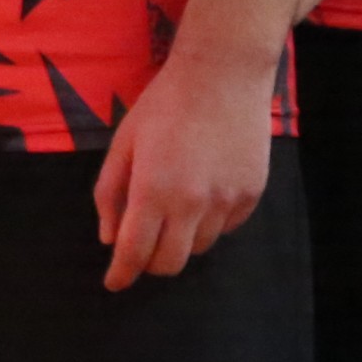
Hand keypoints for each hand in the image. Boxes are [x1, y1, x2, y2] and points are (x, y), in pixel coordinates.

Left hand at [89, 55, 271, 287]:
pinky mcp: (251, 196)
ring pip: (200, 247)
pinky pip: (226, 227)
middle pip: (171, 262)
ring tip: (172, 204)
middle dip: (150, 263)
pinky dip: (208, 222)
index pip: (135, 251)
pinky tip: (201, 190)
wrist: (222, 77)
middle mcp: (194, 203)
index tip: (113, 284)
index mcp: (154, 190)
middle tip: (139, 248)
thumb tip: (109, 238)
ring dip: (181, 239)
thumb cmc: (164, 105)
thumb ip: (111, 192)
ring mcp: (228, 202)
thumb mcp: (124, 143)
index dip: (122, 274)